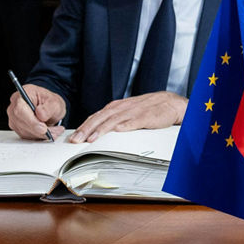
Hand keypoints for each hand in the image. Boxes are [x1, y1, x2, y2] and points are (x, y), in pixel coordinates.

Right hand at [7, 84, 66, 139]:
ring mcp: (15, 118)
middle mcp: (15, 106)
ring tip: (55, 131)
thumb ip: (49, 108)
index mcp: (23, 94)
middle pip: (21, 122)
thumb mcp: (55, 102)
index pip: (20, 109)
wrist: (50, 108)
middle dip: (39, 130)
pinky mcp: (18, 128)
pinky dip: (39, 136)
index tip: (43, 128)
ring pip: (24, 131)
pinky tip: (49, 132)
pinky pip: (26, 136)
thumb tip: (41, 114)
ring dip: (41, 134)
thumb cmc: (50, 102)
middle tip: (54, 132)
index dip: (30, 121)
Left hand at [69, 91, 186, 142]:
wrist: (170, 103)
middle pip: (101, 118)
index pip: (96, 116)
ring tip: (91, 139)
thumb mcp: (128, 112)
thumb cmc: (148, 109)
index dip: (84, 126)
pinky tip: (117, 131)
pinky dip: (124, 126)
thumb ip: (114, 120)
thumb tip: (96, 132)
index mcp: (117, 107)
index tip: (73, 137)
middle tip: (76, 140)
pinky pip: (133, 121)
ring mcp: (134, 111)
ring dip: (101, 130)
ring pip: (113, 120)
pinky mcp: (146, 116)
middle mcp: (122, 108)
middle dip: (87, 129)